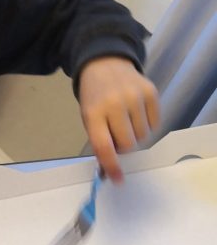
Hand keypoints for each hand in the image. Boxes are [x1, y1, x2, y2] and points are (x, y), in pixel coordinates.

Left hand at [78, 57, 159, 182]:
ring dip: (135, 136)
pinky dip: (146, 125)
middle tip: (117, 137)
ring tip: (125, 121)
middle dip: (124, 147)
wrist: (105, 64)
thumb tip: (110, 170)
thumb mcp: (88, 117)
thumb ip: (99, 141)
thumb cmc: (94, 96)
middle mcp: (115, 104)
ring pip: (142, 136)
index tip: (118, 180)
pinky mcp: (151, 92)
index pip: (104, 146)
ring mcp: (135, 97)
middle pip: (128, 144)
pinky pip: (155, 124)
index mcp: (93, 113)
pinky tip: (136, 114)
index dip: (112, 166)